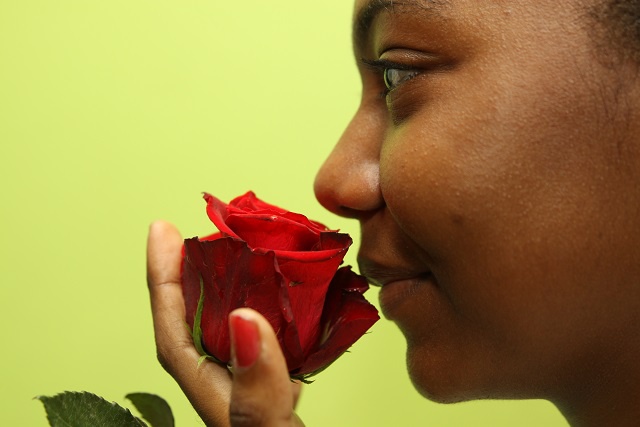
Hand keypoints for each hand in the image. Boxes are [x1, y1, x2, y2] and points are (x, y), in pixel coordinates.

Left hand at [146, 221, 302, 425]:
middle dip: (195, 274)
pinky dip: (277, 315)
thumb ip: (257, 392)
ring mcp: (254, 393)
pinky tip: (293, 304)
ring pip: (233, 331)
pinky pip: (273, 344)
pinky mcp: (280, 397)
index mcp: (214, 398)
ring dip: (236, 289)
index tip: (162, 230)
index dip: (165, 279)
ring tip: (249, 252)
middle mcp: (229, 389)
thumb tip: (243, 319)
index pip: (175, 332)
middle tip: (209, 229)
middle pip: (199, 323)